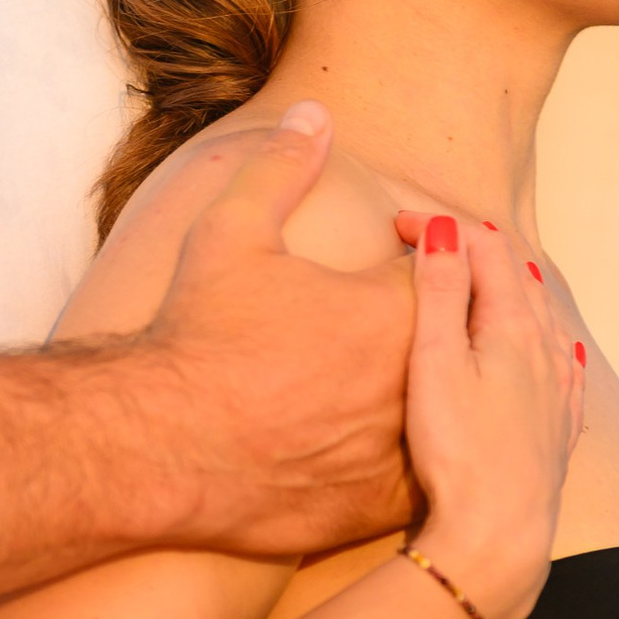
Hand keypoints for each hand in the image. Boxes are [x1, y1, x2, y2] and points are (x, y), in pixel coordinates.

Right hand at [139, 106, 418, 558]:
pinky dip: (416, 458)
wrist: (161, 448)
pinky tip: (396, 446)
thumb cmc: (195, 340)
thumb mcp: (230, 233)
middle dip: (440, 317)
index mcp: (397, 310)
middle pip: (457, 339)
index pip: (444, 268)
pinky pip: (422, 478)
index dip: (422, 249)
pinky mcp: (384, 504)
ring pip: (446, 413)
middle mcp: (416, 379)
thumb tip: (313, 114)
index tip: (396, 248)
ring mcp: (403, 448)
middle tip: (409, 310)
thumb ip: (280, 168)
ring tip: (412, 377)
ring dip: (439, 391)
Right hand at [399, 211, 584, 618]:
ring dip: (508, 288)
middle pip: (517, 275)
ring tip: (477, 283)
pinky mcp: (560, 426)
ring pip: (543, 315)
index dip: (439, 227)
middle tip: (425, 245)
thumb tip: (444, 229)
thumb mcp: (434, 362)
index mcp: (514, 326)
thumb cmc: (459, 451)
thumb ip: (438, 291)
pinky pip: (563, 362)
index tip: (396, 227)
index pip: (483, 246)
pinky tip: (549, 348)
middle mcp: (547, 349)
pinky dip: (544, 336)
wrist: (500, 533)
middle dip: (471, 249)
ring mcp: (560, 388)